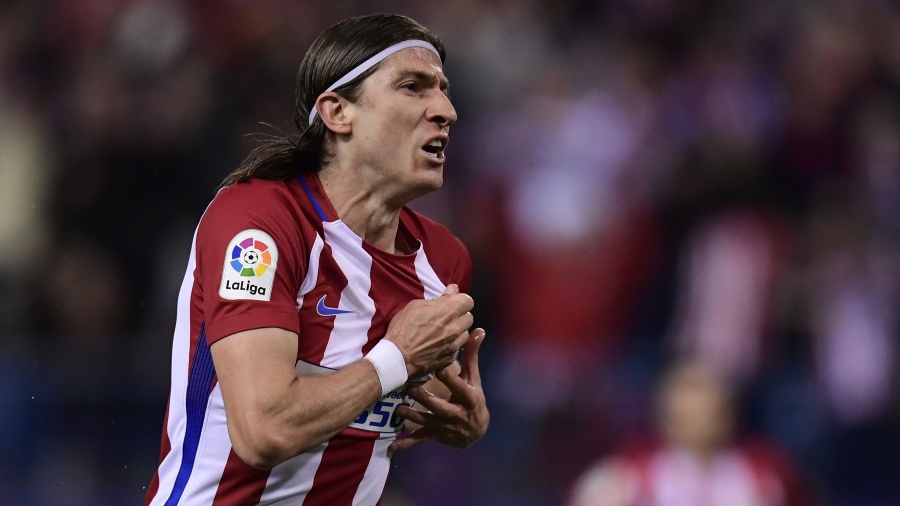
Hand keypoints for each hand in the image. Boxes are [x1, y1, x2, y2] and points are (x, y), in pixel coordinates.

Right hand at [385, 284, 473, 377]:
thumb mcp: (416, 306)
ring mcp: (455, 344)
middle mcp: (456, 327)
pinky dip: (451, 345)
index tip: (452, 304)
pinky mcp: (451, 357)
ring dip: (457, 331)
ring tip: (443, 333)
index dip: (460, 301)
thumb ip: (439, 298)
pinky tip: (439, 345)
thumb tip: (453, 290)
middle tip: (446, 319)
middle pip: (469, 317)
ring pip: (465, 333)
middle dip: (460, 316)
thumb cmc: (403, 328)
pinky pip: (458, 348)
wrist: (398, 357)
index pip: (468, 301)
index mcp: (449, 311)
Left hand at [389, 328, 488, 452]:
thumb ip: (471, 354)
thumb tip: (479, 330)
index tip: (438, 366)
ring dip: (413, 417)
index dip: (450, 378)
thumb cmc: (473, 397)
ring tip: (398, 409)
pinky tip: (393, 446)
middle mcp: (457, 413)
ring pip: (428, 422)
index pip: (459, 386)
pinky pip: (420, 439)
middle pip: (441, 407)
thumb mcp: (474, 377)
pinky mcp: (435, 435)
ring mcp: (445, 426)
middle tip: (411, 389)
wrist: (477, 429)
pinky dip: (406, 443)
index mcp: (469, 397)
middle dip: (426, 399)